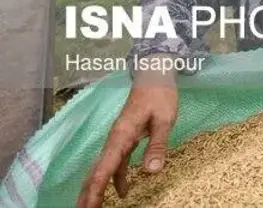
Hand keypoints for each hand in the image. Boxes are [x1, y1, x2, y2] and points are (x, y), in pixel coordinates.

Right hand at [77, 72, 177, 207]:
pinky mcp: (125, 139)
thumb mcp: (165, 119)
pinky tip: (123, 191)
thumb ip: (157, 144)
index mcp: (121, 136)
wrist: (154, 75)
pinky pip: (116, 163)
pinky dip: (115, 178)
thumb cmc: (160, 95)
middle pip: (97, 172)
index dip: (96, 189)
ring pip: (104, 169)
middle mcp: (115, 140)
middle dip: (89, 194)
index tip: (89, 207)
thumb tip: (151, 171)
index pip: (104, 168)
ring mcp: (118, 140)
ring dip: (98, 189)